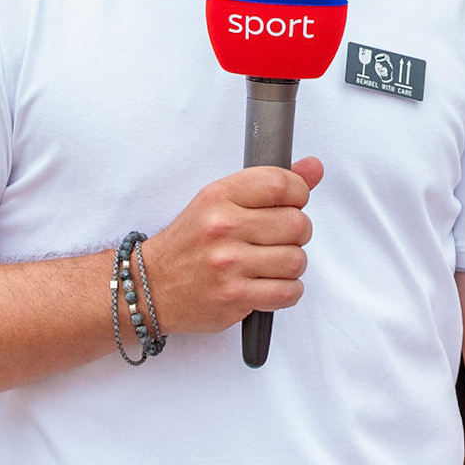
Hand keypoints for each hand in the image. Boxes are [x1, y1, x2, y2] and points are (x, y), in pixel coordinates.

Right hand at [139, 157, 324, 335]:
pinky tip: (269, 284)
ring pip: (296, 260)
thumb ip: (270, 184)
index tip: (294, 202)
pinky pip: (289, 292)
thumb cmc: (191, 242)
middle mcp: (223, 228)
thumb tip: (314, 167)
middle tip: (280, 237)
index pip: (281, 184)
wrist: (150, 287)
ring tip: (271, 263)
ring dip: (292, 264)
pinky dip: (287, 290)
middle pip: (296, 224)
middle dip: (298, 232)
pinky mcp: (234, 297)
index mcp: (219, 196)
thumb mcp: (221, 201)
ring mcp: (228, 265)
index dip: (299, 193)